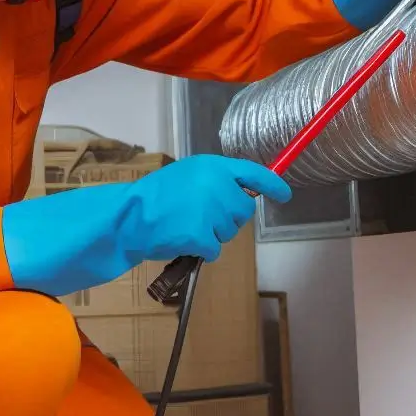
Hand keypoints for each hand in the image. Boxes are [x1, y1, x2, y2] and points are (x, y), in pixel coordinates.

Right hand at [119, 154, 290, 262]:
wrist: (130, 216)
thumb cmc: (156, 196)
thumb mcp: (187, 175)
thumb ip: (214, 180)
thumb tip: (241, 195)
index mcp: (212, 166)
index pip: (253, 173)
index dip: (272, 185)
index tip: (284, 194)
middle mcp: (216, 185)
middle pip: (243, 211)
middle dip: (228, 218)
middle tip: (202, 216)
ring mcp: (210, 211)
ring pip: (229, 231)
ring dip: (212, 234)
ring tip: (186, 224)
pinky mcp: (202, 235)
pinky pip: (215, 249)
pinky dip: (201, 249)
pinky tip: (183, 239)